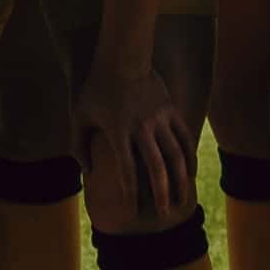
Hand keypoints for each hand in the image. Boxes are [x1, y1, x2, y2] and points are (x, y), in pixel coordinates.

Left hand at [73, 38, 200, 231]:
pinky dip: (190, 158)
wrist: (122, 56)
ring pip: (176, 154)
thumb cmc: (96, 88)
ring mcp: (159, 118)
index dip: (130, 193)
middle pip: (156, 166)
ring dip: (180, 180)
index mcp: (118, 131)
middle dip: (160, 193)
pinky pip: (185, 138)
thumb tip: (87, 172)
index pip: (127, 169)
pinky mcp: (171, 110)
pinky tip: (191, 174)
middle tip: (163, 214)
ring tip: (181, 200)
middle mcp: (141, 127)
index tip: (132, 210)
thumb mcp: (79, 116)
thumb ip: (78, 145)